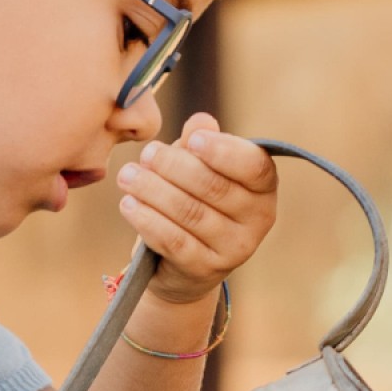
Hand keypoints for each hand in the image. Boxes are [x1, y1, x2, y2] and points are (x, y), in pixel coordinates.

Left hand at [115, 114, 277, 304]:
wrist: (184, 266)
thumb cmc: (196, 202)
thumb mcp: (199, 168)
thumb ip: (200, 143)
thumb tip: (201, 121)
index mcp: (263, 188)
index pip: (254, 166)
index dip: (224, 151)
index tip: (193, 139)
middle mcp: (257, 220)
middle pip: (215, 187)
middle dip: (175, 166)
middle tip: (147, 154)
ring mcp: (233, 249)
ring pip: (190, 212)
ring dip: (153, 190)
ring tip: (128, 175)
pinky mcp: (204, 269)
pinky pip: (173, 240)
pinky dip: (148, 219)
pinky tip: (129, 204)